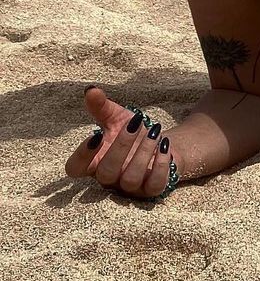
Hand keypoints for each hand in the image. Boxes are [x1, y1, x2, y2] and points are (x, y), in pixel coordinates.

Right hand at [65, 86, 175, 200]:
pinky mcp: (152, 189)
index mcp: (95, 161)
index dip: (81, 156)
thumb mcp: (117, 117)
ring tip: (155, 131)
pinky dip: (161, 165)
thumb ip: (102, 106)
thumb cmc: (132, 132)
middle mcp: (110, 178)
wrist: (161, 143)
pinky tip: (165, 146)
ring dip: (143, 153)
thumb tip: (91, 90)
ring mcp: (131, 187)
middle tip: (136, 124)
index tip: (97, 134)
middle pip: (106, 173)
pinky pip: (154, 185)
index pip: (75, 169)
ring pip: (131, 179)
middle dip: (121, 146)